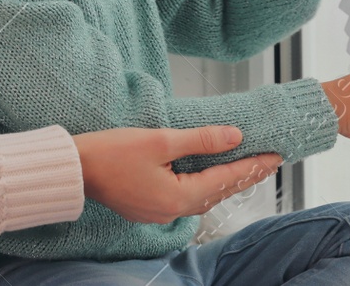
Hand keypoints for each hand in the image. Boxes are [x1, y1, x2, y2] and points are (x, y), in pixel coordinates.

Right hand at [72, 126, 281, 222]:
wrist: (74, 169)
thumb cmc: (110, 152)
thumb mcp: (159, 140)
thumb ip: (200, 140)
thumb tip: (234, 136)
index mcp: (178, 197)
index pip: (226, 180)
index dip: (252, 166)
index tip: (275, 156)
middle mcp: (173, 211)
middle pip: (218, 191)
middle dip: (244, 174)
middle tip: (269, 161)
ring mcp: (160, 212)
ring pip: (202, 195)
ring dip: (224, 180)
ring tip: (246, 166)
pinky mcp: (148, 206)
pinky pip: (185, 196)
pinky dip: (203, 183)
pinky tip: (208, 173)